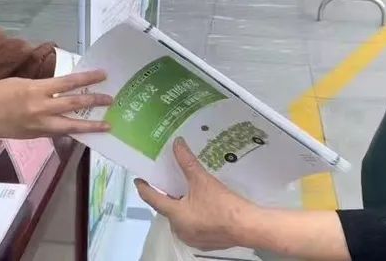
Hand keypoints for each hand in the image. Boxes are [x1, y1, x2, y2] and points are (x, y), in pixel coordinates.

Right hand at [0, 70, 111, 138]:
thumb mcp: (20, 83)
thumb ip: (41, 87)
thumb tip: (58, 90)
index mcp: (37, 89)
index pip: (69, 82)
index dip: (88, 78)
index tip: (103, 75)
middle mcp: (41, 107)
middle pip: (74, 104)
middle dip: (95, 101)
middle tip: (111, 100)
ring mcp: (39, 125)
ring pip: (71, 125)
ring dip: (90, 125)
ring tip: (106, 125)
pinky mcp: (36, 136)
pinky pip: (58, 133)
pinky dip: (71, 131)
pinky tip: (82, 130)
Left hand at [136, 138, 258, 251]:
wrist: (247, 227)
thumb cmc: (223, 205)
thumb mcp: (202, 180)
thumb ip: (187, 162)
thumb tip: (177, 144)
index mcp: (175, 215)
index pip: (153, 199)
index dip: (144, 188)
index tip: (138, 180)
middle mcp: (179, 229)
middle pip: (167, 209)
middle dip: (167, 196)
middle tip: (168, 181)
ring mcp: (192, 238)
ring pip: (180, 218)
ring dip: (181, 206)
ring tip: (187, 191)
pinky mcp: (204, 242)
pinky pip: (192, 226)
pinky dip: (193, 216)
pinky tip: (202, 206)